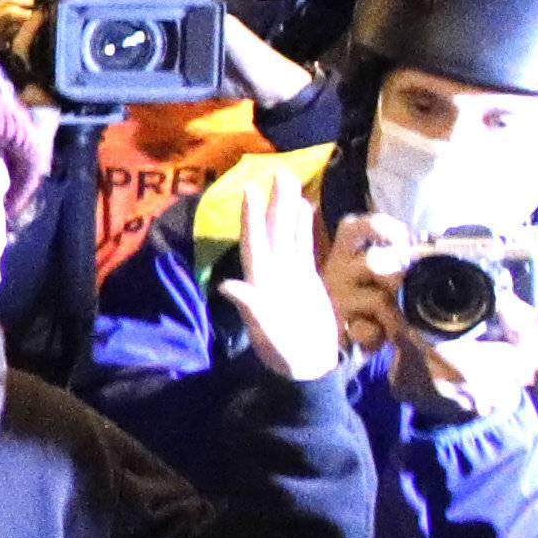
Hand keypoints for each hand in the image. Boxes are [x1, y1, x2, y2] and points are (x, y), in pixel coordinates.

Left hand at [222, 157, 343, 382]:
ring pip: (288, 234)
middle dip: (273, 202)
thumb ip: (251, 308)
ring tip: (291, 181)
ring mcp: (290, 274)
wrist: (308, 367)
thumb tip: (228, 286)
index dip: (251, 217)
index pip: (255, 242)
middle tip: (277, 170)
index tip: (249, 189)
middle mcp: (273, 273)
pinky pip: (304, 247)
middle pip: (273, 230)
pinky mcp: (307, 279)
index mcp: (261, 282)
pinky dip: (304, 228)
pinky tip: (305, 209)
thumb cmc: (285, 353)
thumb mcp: (267, 333)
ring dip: (288, 208)